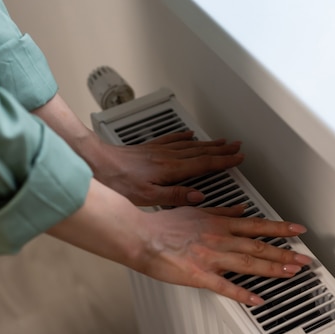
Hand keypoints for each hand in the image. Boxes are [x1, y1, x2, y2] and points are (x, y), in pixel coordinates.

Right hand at [47, 180, 311, 305]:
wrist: (141, 235)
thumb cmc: (165, 224)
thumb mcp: (197, 211)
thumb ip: (222, 211)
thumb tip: (240, 210)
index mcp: (220, 224)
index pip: (257, 225)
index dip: (280, 228)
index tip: (298, 230)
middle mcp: (220, 238)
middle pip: (258, 246)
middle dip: (285, 252)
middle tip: (305, 259)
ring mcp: (211, 257)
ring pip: (248, 263)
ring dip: (272, 268)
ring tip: (291, 274)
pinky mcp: (199, 275)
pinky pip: (225, 286)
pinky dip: (242, 294)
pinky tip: (257, 300)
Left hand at [88, 131, 244, 205]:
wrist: (96, 164)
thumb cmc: (118, 182)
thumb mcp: (148, 198)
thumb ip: (175, 196)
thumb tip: (198, 196)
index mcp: (170, 170)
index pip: (204, 164)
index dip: (224, 161)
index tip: (238, 158)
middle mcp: (167, 157)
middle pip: (201, 151)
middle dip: (221, 149)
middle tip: (237, 146)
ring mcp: (158, 151)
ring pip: (190, 144)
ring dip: (208, 143)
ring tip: (221, 141)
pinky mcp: (149, 149)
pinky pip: (172, 139)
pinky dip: (184, 137)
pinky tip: (189, 135)